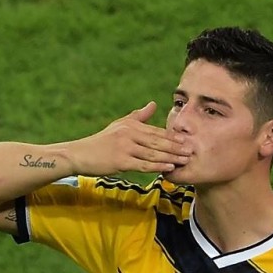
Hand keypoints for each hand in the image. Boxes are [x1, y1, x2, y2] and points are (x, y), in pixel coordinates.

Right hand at [65, 102, 190, 175]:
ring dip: (171, 157)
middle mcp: (129, 134)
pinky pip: (143, 165)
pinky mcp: (120, 161)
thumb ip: (138, 116)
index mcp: (131, 126)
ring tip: (185, 160)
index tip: (187, 140)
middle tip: (192, 150)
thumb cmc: (101, 141)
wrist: (80, 154)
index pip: (156, 131)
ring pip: (153, 153)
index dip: (173, 137)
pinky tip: (169, 168)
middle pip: (157, 141)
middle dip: (176, 147)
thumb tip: (154, 104)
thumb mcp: (120, 125)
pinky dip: (157, 166)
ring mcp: (125, 148)